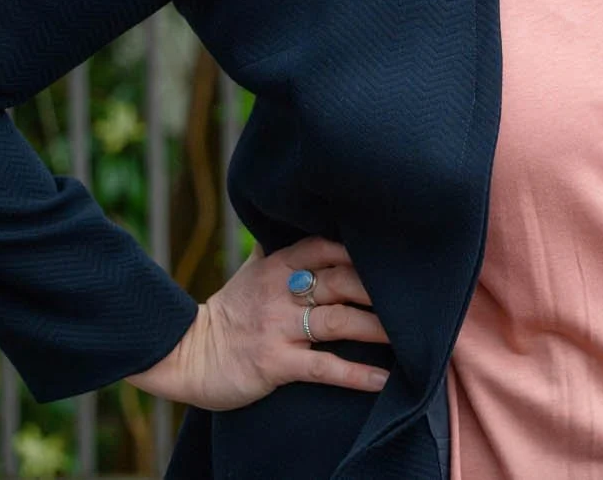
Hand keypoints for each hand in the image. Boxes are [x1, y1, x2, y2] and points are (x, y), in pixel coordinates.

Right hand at [124, 235, 391, 409]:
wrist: (187, 355)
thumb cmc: (228, 313)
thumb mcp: (251, 274)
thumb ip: (280, 251)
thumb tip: (304, 221)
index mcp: (276, 266)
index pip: (324, 246)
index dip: (359, 250)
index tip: (393, 252)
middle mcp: (280, 292)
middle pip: (339, 282)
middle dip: (377, 289)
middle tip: (416, 297)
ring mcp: (278, 328)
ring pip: (337, 322)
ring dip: (376, 329)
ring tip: (411, 337)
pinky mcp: (275, 364)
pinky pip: (323, 367)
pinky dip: (355, 375)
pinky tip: (382, 381)